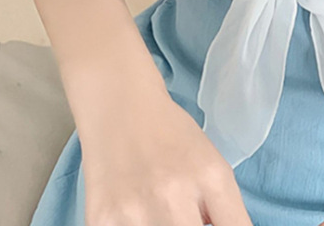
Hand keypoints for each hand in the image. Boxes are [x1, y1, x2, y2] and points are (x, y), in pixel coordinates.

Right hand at [79, 89, 252, 225]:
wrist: (121, 108)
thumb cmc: (172, 136)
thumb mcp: (211, 165)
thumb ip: (223, 209)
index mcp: (210, 177)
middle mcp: (174, 194)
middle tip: (184, 214)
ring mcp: (135, 210)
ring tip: (159, 211)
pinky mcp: (100, 220)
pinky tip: (134, 214)